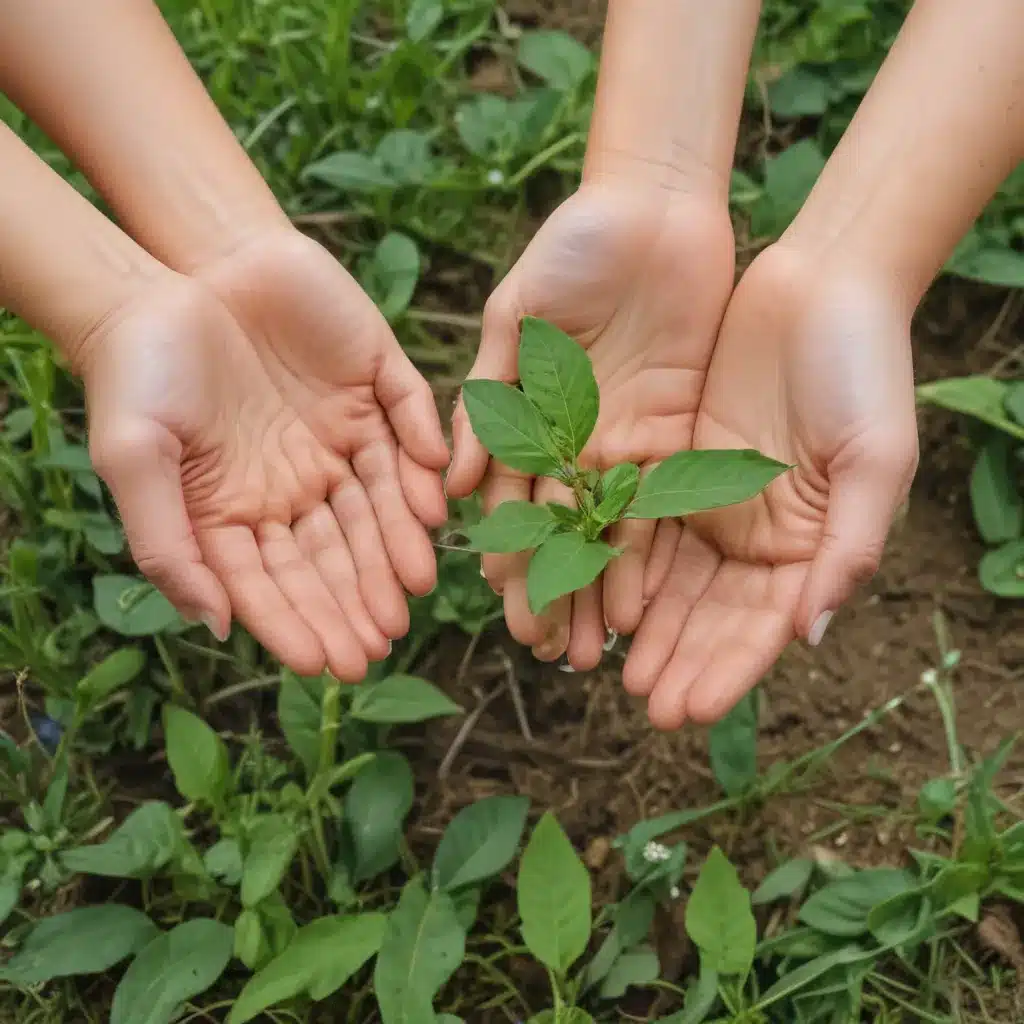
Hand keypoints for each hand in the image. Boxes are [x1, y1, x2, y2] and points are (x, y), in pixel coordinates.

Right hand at [82, 230, 447, 679]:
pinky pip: (406, 420)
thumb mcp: (135, 460)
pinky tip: (431, 501)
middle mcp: (300, 479)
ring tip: (418, 587)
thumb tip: (216, 626)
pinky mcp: (373, 379)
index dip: (303, 620)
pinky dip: (420, 457)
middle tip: (383, 640)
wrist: (168, 272)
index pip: (278, 578)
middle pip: (338, 549)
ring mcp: (342, 430)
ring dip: (400, 542)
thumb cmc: (138, 372)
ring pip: (382, 498)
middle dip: (360, 596)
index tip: (328, 663)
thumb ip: (169, 544)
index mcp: (244, 508)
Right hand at [446, 182, 734, 669]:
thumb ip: (490, 389)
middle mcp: (573, 439)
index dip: (508, 556)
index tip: (504, 611)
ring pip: (607, 529)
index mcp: (527, 414)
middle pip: (559, 529)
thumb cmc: (574, 245)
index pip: (512, 503)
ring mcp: (623, 439)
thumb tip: (453, 478)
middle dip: (553, 590)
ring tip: (594, 650)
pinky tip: (639, 601)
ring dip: (599, 588)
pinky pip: (659, 502)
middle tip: (548, 653)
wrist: (657, 206)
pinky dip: (647, 552)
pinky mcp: (674, 430)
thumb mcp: (519, 312)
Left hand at [623, 245, 918, 728]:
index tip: (688, 709)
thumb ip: (847, 548)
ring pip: (669, 577)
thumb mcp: (874, 460)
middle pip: (710, 613)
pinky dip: (618, 558)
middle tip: (644, 705)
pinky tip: (592, 595)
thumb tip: (812, 635)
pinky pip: (640, 520)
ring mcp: (713, 501)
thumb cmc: (864, 370)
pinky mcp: (676, 463)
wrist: (820, 288)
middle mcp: (757, 534)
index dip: (727, 670)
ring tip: (609, 668)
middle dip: (678, 659)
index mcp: (809, 544)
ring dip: (641, 624)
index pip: (763, 626)